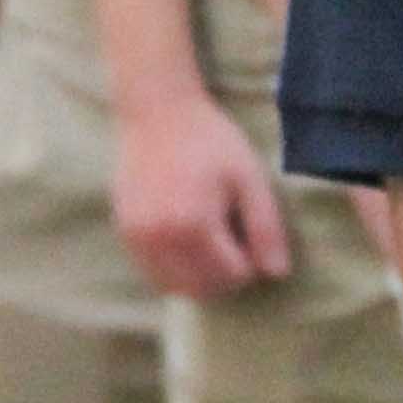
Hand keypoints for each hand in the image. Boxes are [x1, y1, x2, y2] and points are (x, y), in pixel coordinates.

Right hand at [111, 93, 294, 301]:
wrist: (157, 113)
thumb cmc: (211, 141)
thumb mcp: (249, 177)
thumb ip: (265, 228)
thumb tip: (277, 274)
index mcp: (194, 225)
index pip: (231, 277)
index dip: (250, 262)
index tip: (251, 235)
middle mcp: (160, 239)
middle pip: (201, 290)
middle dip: (225, 276)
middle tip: (234, 240)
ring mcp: (137, 239)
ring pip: (174, 288)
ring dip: (199, 278)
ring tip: (212, 240)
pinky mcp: (125, 234)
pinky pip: (153, 274)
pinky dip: (175, 270)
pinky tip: (188, 239)